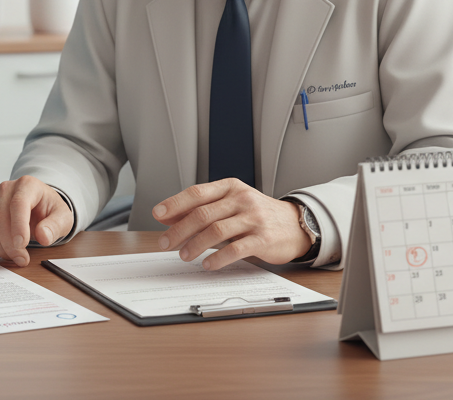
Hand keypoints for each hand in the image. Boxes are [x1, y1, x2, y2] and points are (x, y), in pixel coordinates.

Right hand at [0, 176, 73, 266]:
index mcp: (27, 185)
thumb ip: (55, 226)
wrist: (38, 207)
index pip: (18, 204)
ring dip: (0, 248)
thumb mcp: (62, 217)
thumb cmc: (49, 210)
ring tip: (16, 257)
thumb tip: (43, 236)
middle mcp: (6, 189)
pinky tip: (5, 252)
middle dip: (9, 244)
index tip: (22, 245)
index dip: (18, 226)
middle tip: (22, 259)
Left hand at [152, 179, 310, 269]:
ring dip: (195, 245)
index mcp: (230, 187)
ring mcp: (253, 218)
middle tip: (165, 242)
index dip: (175, 204)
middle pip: (203, 214)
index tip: (157, 214)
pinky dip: (218, 258)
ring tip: (184, 255)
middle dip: (180, 229)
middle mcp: (242, 199)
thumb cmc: (257, 215)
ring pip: (216, 230)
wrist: (295, 225)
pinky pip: (236, 248)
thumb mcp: (230, 205)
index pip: (197, 193)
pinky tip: (208, 264)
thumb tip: (166, 216)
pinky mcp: (263, 238)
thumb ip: (201, 208)